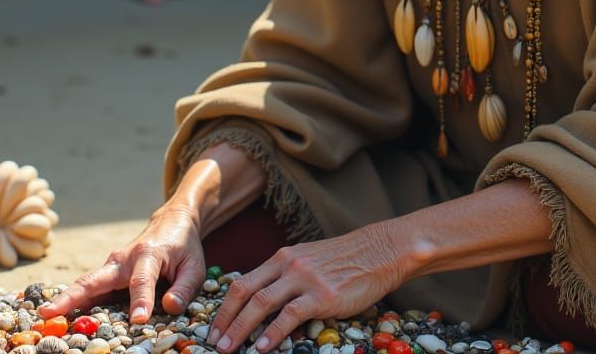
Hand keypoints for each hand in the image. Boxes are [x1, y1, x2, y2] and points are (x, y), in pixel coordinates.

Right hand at [38, 204, 205, 323]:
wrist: (173, 221)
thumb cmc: (184, 247)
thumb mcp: (195, 266)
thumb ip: (184, 288)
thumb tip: (169, 309)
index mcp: (149, 255)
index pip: (142, 281)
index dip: (141, 302)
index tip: (138, 321)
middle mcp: (124, 259)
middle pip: (96, 279)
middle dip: (73, 296)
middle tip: (49, 313)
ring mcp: (112, 265)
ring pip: (87, 283)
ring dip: (65, 299)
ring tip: (42, 316)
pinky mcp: (107, 272)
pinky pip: (90, 287)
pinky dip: (73, 300)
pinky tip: (56, 314)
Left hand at [209, 223, 405, 352]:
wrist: (381, 251)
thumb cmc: (347, 260)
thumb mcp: (311, 260)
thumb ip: (287, 276)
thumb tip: (263, 303)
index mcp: (284, 257)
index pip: (243, 282)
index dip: (224, 308)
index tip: (214, 328)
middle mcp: (290, 264)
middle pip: (245, 292)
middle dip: (225, 321)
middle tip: (214, 343)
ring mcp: (305, 278)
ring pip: (261, 303)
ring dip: (241, 329)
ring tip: (229, 349)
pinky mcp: (322, 294)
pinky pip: (289, 314)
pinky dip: (272, 333)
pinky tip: (263, 348)